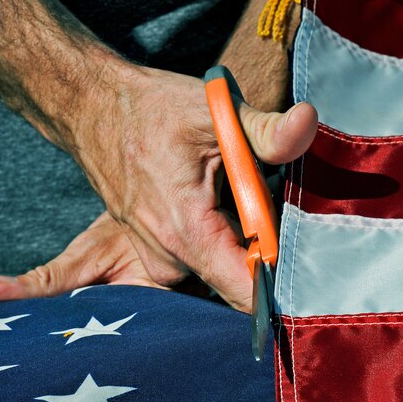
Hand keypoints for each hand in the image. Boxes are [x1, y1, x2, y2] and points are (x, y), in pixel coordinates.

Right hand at [0, 64, 316, 312]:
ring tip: (237, 192)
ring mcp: (157, 258)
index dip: (285, 282)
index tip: (311, 261)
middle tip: (275, 202)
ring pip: (221, 267)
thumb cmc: (149, 110)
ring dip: (242, 241)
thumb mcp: (212, 112)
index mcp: (186, 233)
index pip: (247, 293)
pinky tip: (215, 195)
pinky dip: (220, 236)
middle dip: (267, 250)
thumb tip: (308, 123)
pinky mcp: (155, 251)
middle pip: (240, 280)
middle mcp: (168, 258)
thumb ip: (265, 130)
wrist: (91, 109)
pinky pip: (201, 258)